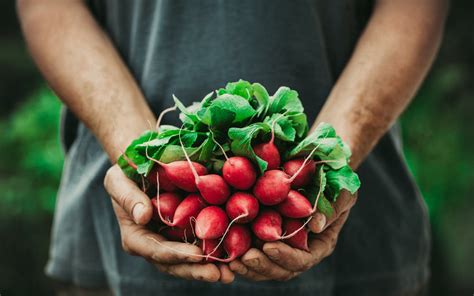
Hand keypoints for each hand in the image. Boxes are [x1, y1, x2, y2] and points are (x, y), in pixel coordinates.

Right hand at [104, 165, 234, 282]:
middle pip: (175, 264)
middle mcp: (154, 245)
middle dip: (197, 270)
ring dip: (210, 268)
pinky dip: (217, 252)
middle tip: (219, 274)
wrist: (143, 165)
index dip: (176, 255)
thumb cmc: (126, 172)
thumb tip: (142, 216)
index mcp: (136, 236)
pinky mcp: (187, 233)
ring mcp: (172, 241)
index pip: (155, 250)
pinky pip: (202, 245)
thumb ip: (128, 198)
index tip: (198, 255)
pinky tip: (235, 256)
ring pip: (190, 261)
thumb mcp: (118, 180)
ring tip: (231, 274)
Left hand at [229, 191, 356, 280]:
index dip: (286, 256)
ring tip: (231, 260)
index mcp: (319, 244)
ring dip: (248, 265)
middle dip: (262, 265)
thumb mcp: (341, 191)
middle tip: (245, 258)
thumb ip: (331, 208)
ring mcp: (282, 246)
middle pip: (280, 269)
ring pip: (264, 265)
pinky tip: (224, 248)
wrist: (320, 170)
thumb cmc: (335, 180)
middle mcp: (300, 250)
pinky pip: (252, 250)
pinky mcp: (264, 236)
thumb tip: (316, 226)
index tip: (269, 246)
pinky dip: (239, 251)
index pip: (302, 259)